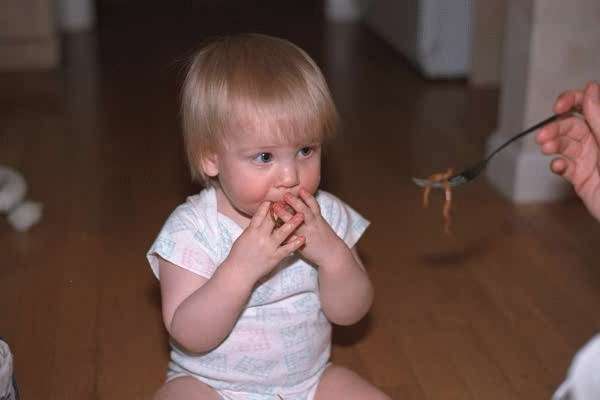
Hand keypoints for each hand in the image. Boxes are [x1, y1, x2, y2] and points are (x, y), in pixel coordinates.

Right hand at [226, 201, 304, 282]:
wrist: (239, 273)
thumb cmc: (238, 256)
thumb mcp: (243, 238)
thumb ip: (252, 229)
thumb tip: (259, 220)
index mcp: (251, 231)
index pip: (260, 214)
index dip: (268, 205)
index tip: (274, 198)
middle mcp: (261, 237)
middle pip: (273, 220)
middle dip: (282, 209)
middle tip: (292, 201)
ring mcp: (269, 247)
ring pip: (283, 232)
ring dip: (293, 223)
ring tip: (302, 215)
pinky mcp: (275, 257)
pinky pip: (287, 249)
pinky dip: (295, 243)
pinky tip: (303, 238)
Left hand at [273, 188, 346, 265]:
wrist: (332, 253)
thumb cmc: (324, 238)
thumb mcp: (320, 223)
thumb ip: (311, 215)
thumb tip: (298, 205)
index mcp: (318, 218)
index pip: (313, 204)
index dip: (307, 196)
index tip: (300, 189)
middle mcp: (312, 224)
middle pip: (304, 210)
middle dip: (294, 202)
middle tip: (285, 194)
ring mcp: (307, 233)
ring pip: (296, 222)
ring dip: (285, 214)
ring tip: (276, 207)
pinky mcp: (302, 244)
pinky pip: (291, 237)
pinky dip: (283, 232)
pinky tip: (274, 228)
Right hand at [536, 81, 599, 219]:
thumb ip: (599, 117)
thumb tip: (590, 89)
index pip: (587, 104)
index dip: (572, 101)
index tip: (558, 107)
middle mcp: (598, 140)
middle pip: (570, 124)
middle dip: (555, 128)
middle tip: (542, 137)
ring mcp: (589, 158)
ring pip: (564, 144)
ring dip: (553, 145)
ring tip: (547, 149)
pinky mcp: (580, 177)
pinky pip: (564, 167)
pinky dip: (557, 165)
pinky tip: (558, 167)